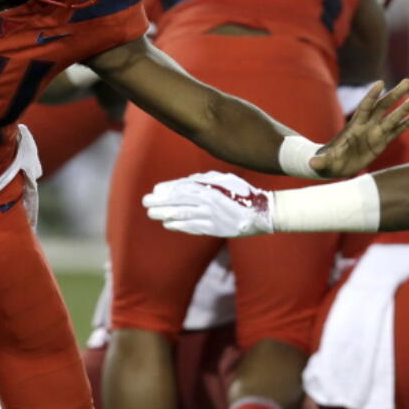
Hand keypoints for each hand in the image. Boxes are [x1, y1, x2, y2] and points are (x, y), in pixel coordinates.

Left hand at [143, 172, 272, 236]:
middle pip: (179, 202)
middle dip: (161, 202)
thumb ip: (204, 181)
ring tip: (153, 214)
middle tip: (147, 202)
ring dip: (165, 215)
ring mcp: (210, 217)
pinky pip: (192, 227)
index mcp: (211, 188)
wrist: (261, 213)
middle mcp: (208, 202)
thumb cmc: (243, 193)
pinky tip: (168, 224)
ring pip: (183, 215)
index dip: (167, 190)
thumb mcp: (225, 180)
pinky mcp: (214, 229)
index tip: (155, 190)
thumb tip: (183, 184)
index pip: (183, 188)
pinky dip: (179, 225)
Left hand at [310, 79, 408, 177]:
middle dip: (394, 95)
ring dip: (404, 107)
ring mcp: (375, 133)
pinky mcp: (381, 142)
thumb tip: (311, 163)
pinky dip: (405, 123)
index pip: (364, 107)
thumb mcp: (323, 162)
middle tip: (407, 82)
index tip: (380, 83)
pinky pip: (396, 131)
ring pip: (392, 117)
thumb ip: (320, 161)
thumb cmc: (327, 162)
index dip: (371, 95)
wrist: (333, 165)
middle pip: (382, 107)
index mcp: (354, 127)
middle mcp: (367, 126)